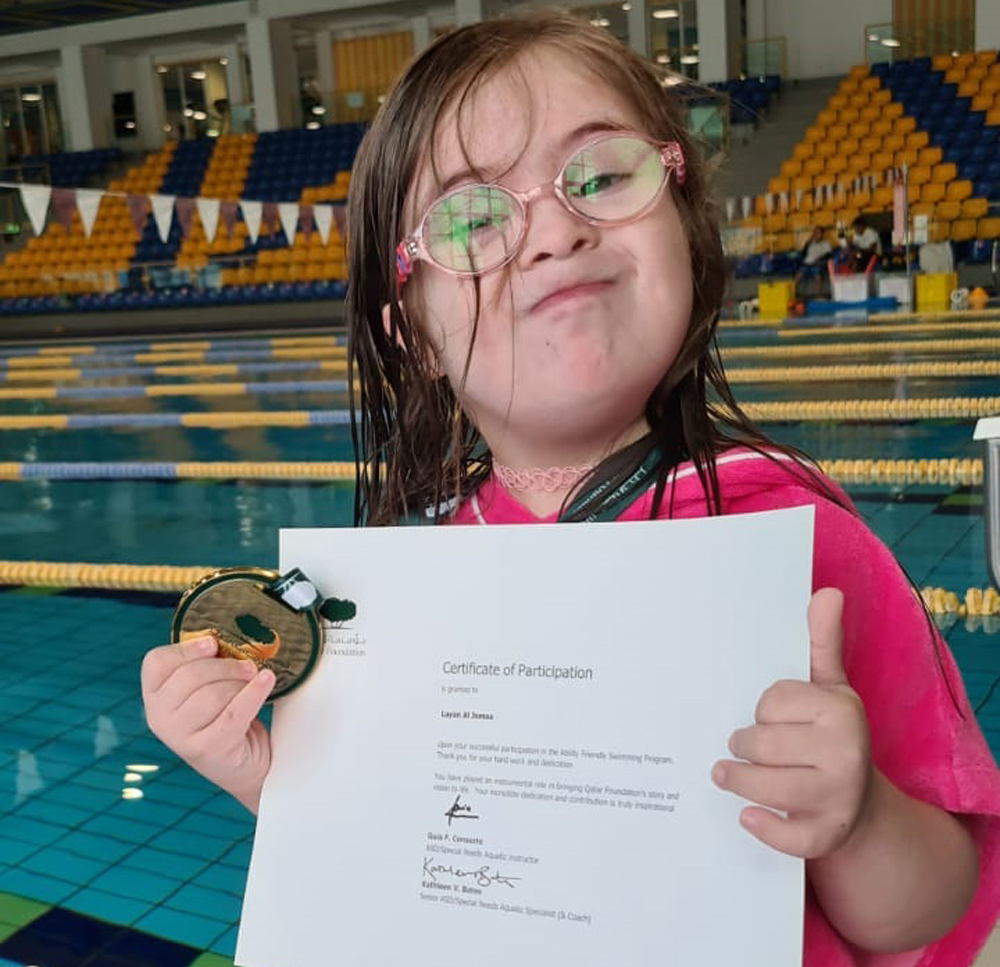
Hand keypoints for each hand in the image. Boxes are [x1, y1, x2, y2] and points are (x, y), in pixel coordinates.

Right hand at [141, 634, 273, 812]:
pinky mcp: (207, 749)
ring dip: (240, 683)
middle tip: (248, 666)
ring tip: (254, 682)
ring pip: (212, 694)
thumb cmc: (224, 717)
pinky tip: (267, 680)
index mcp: (154, 697)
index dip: (186, 649)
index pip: (157, 662)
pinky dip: (254, 693)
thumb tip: (227, 640)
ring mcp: (180, 737)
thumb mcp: (206, 689)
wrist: (245, 764)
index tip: (213, 643)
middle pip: (190, 675)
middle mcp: (159, 719)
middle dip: (225, 666)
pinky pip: (233, 713)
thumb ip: (206, 665)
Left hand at [711, 587, 873, 857]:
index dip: (762, 709)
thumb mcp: (829, 688)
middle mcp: (845, 754)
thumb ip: (822, 642)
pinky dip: (762, 827)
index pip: (770, 701)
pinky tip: (748, 816)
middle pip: (760, 742)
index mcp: (841, 711)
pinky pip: (785, 836)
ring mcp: (839, 798)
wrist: (863, 805)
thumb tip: (827, 592)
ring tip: (725, 774)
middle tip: (739, 746)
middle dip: (743, 745)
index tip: (768, 715)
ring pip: (764, 786)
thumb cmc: (831, 735)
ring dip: (738, 781)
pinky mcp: (828, 836)